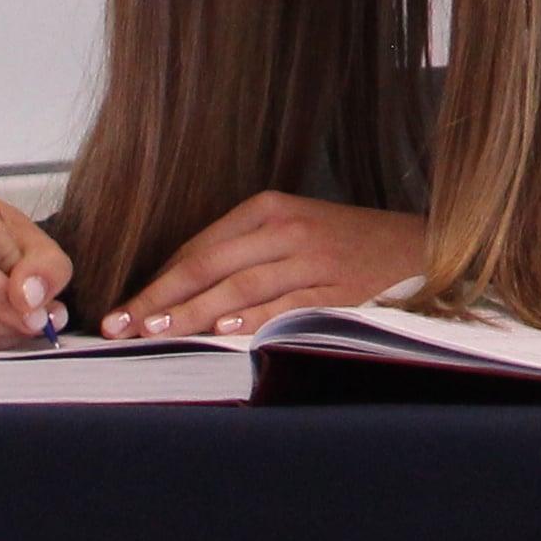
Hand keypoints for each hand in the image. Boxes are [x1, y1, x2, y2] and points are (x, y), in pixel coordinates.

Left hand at [105, 193, 440, 337]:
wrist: (418, 247)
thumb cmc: (345, 244)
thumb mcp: (292, 231)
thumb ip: (242, 253)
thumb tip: (177, 291)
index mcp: (270, 208)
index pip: (200, 247)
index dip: (158, 280)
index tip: (124, 308)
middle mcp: (287, 229)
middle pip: (210, 265)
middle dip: (161, 298)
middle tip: (122, 324)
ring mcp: (313, 259)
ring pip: (239, 287)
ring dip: (193, 312)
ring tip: (157, 332)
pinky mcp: (336, 289)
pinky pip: (284, 305)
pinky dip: (252, 319)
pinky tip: (222, 331)